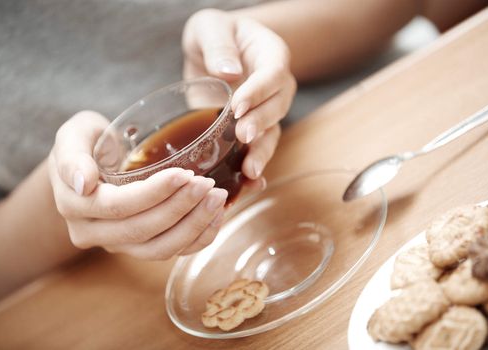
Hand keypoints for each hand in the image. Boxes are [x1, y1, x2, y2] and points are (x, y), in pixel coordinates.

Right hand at [48, 111, 226, 258]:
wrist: (89, 167)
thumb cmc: (85, 144)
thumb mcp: (73, 135)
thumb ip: (71, 154)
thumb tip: (83, 182)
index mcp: (74, 205)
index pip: (118, 206)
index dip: (154, 193)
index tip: (185, 174)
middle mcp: (92, 233)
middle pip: (141, 230)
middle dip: (180, 208)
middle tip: (209, 185)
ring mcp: (116, 245)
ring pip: (158, 249)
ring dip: (193, 227)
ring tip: (218, 199)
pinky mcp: (138, 248)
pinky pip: (169, 252)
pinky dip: (196, 239)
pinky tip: (215, 216)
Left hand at [183, 9, 296, 178]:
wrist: (214, 52)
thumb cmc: (214, 35)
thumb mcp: (209, 27)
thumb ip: (218, 44)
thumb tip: (228, 73)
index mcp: (270, 55)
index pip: (272, 73)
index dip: (259, 91)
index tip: (237, 106)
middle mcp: (275, 87)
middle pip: (278, 107)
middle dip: (262, 124)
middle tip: (243, 136)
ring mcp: (265, 111)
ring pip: (271, 134)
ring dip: (261, 152)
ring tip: (249, 170)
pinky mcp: (250, 130)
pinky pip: (257, 150)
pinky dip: (252, 168)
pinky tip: (245, 186)